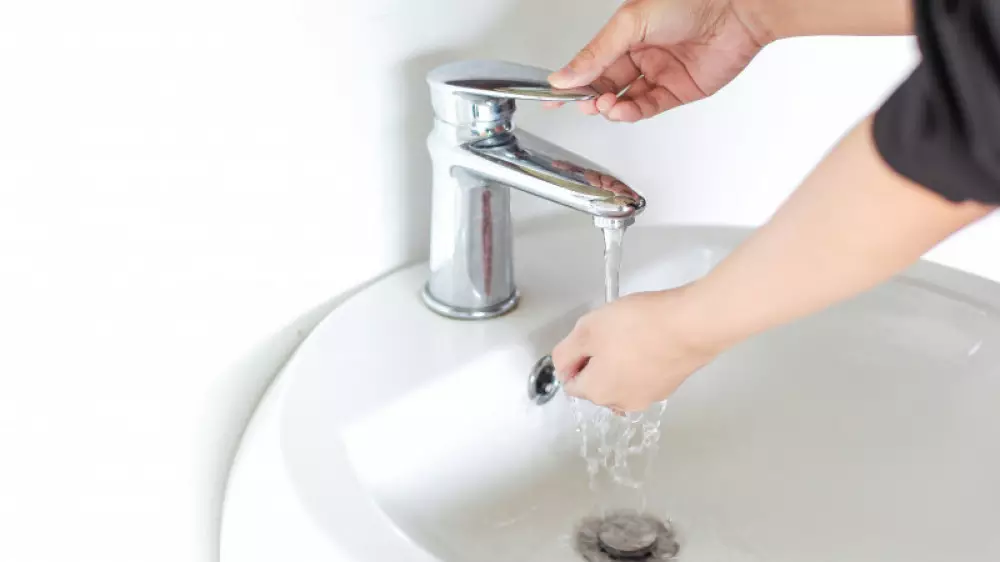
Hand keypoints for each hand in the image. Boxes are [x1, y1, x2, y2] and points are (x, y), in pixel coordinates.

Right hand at [547, 0, 767, 121]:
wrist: (737, 12)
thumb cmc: (691, 2)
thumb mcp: (630, 23)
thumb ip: (596, 53)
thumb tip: (566, 75)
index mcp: (626, 33)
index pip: (592, 61)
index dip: (573, 79)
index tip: (554, 95)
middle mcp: (642, 54)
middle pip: (606, 83)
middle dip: (590, 96)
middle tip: (579, 102)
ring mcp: (659, 73)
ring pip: (625, 99)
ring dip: (610, 107)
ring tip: (603, 105)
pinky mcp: (678, 91)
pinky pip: (648, 107)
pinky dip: (631, 112)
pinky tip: (620, 110)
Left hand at [551, 288, 721, 411]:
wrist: (692, 325)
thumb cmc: (635, 325)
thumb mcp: (587, 328)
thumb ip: (565, 352)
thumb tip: (562, 367)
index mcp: (598, 392)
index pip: (571, 382)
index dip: (574, 358)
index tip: (588, 337)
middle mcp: (622, 404)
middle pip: (597, 384)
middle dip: (597, 361)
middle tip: (610, 333)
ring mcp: (649, 397)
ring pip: (622, 380)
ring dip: (620, 363)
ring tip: (633, 335)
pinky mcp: (670, 387)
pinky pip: (645, 376)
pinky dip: (643, 363)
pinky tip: (652, 341)